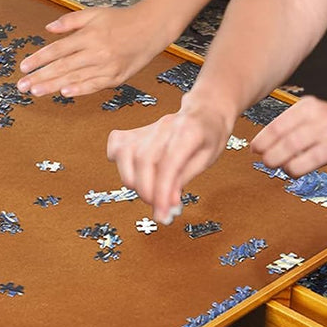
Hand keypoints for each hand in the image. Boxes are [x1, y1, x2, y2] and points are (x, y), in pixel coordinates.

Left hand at [16, 6, 166, 97]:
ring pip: (76, 78)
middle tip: (22, 86)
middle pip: (63, 67)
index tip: (24, 67)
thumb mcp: (94, 13)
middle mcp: (96, 52)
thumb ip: (70, 21)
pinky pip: (95, 85)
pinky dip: (80, 90)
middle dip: (41, 77)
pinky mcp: (116, 78)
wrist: (150, 29)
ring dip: (54, 86)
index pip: (58, 50)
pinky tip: (65, 93)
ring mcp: (107, 67)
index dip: (39, 59)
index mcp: (89, 36)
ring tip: (36, 92)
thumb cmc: (120, 20)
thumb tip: (48, 28)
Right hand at [107, 95, 232, 223]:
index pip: (169, 163)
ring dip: (131, 179)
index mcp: (188, 132)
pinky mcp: (139, 129)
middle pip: (144, 158)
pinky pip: (118, 142)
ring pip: (126, 151)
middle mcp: (165, 125)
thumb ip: (184, 178)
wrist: (205, 111)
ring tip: (146, 192)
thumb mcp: (207, 159)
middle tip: (157, 207)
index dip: (162, 192)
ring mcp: (150, 126)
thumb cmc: (210, 135)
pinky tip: (130, 171)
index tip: (162, 214)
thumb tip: (169, 202)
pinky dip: (117, 159)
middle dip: (146, 190)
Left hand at [252, 96, 326, 175]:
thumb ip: (287, 128)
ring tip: (288, 171)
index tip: (255, 150)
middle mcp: (325, 120)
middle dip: (275, 156)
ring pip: (313, 155)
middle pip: (292, 142)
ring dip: (296, 167)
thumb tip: (259, 147)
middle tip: (268, 163)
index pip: (280, 125)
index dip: (264, 140)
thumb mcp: (309, 116)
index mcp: (309, 108)